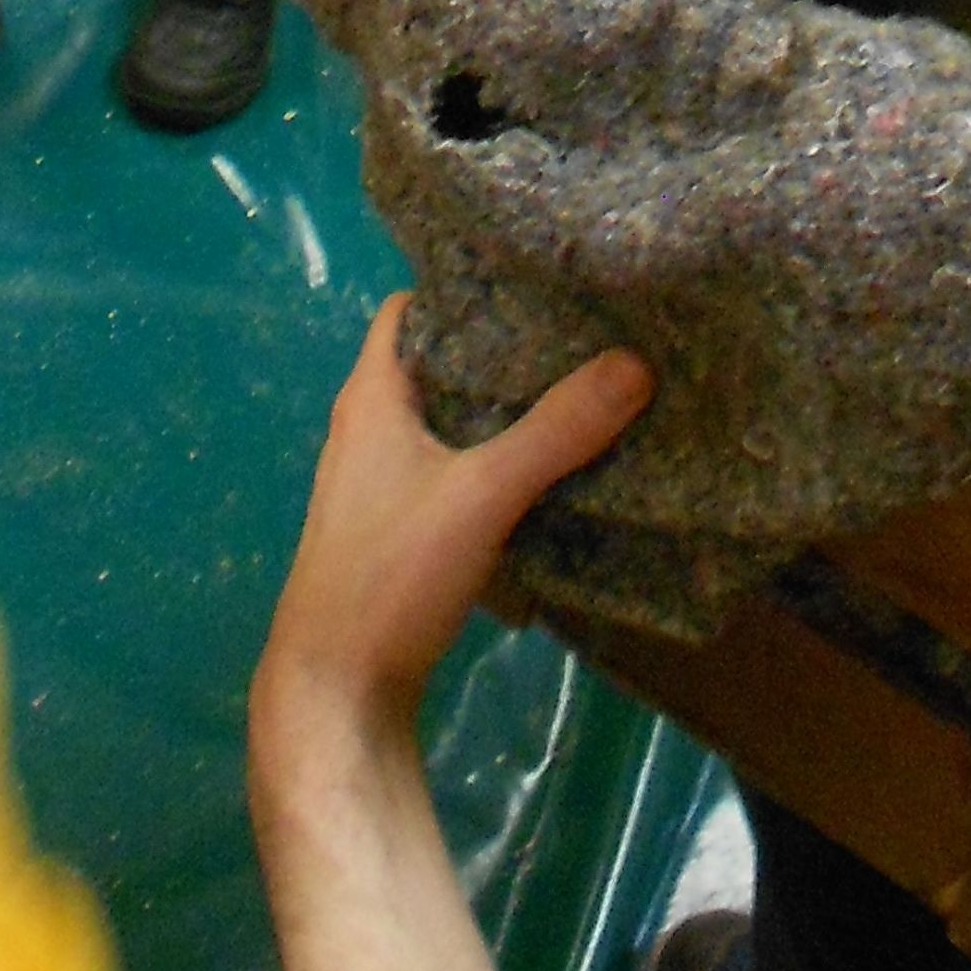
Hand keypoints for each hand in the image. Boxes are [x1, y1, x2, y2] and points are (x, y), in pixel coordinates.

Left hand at [251, 301, 649, 767]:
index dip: (463, 286)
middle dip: (502, 355)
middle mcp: (367, 431)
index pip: (410, 308)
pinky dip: (495, 472)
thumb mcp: (481, 494)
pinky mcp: (396, 536)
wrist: (335, 690)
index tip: (535, 280)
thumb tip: (636, 362)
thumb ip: (555, 431)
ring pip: (448, 428)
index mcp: (372, 397)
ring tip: (579, 401)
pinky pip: (452, 480)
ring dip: (502, 418)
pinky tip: (549, 483)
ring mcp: (378, 488)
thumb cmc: (390, 573)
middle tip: (580, 338)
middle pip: (438, 367)